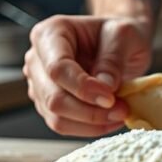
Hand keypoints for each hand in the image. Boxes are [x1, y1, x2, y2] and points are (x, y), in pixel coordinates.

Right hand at [23, 15, 152, 136]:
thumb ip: (113, 60)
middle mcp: (37, 59)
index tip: (110, 98)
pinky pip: (64, 125)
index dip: (82, 88)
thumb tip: (105, 88)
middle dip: (89, 111)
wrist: (119, 43)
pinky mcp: (48, 104)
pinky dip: (89, 128)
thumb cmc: (118, 34)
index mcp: (50, 33)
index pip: (57, 68)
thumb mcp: (123, 35)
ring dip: (91, 123)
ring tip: (120, 114)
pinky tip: (111, 119)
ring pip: (56, 117)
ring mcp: (40, 84)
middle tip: (121, 110)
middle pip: (53, 97)